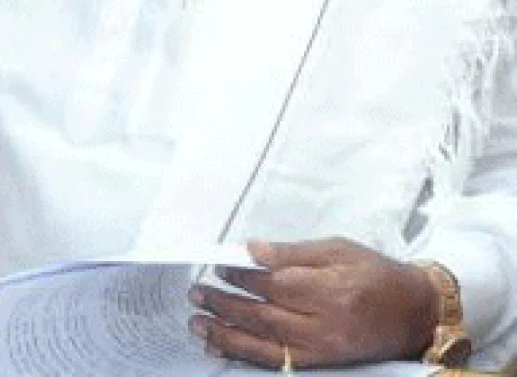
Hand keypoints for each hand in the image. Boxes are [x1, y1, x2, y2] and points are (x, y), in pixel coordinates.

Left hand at [188, 238, 439, 369]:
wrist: (415, 312)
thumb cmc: (375, 274)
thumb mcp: (337, 249)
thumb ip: (292, 253)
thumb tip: (252, 250)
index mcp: (330, 290)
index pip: (274, 284)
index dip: (242, 276)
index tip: (218, 266)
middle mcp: (325, 325)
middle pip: (264, 315)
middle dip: (225, 304)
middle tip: (197, 293)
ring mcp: (322, 349)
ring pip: (264, 344)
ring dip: (226, 334)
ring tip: (197, 323)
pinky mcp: (321, 363)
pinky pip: (277, 362)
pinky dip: (245, 355)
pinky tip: (220, 347)